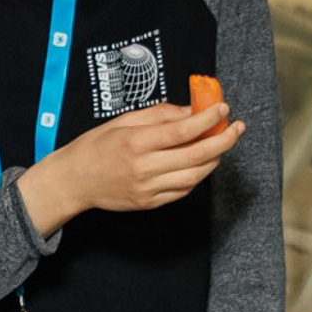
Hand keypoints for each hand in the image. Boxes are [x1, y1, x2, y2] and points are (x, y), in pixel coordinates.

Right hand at [18, 100, 240, 234]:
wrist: (74, 181)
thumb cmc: (95, 146)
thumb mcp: (123, 121)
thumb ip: (159, 115)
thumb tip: (191, 110)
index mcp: (136, 142)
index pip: (183, 131)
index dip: (208, 119)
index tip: (222, 109)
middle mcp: (144, 167)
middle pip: (196, 155)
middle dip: (223, 140)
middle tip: (237, 128)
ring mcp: (148, 188)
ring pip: (195, 176)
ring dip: (215, 159)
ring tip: (221, 144)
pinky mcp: (149, 202)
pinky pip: (183, 190)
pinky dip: (198, 175)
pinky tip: (201, 162)